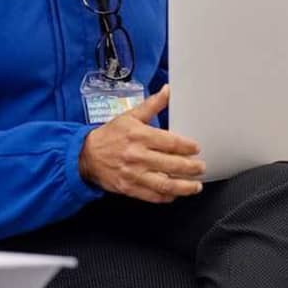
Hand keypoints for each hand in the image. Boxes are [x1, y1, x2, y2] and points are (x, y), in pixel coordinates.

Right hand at [78, 85, 205, 203]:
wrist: (86, 156)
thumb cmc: (109, 135)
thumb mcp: (130, 116)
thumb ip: (151, 105)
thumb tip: (167, 91)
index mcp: (139, 136)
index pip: (170, 142)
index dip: (187, 146)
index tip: (196, 148)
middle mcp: (138, 156)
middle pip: (171, 164)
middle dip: (190, 167)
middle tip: (200, 167)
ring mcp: (134, 174)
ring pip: (164, 183)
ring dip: (184, 187)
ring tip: (195, 186)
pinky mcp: (129, 188)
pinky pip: (152, 196)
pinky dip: (166, 197)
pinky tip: (175, 194)